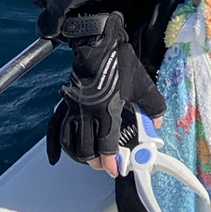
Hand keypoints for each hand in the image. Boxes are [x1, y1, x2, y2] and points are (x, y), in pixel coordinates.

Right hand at [46, 12, 165, 177]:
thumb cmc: (119, 61)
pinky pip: (55, 128)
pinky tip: (55, 157)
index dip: (111, 161)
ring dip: (79, 156)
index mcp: (106, 110)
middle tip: (105, 164)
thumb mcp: (142, 83)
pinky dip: (53, 146)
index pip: (106, 146)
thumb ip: (153, 105)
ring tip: (89, 159)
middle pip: (86, 149)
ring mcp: (73, 109)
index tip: (116, 169)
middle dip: (95, 162)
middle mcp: (87, 113)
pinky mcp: (66, 103)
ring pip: (70, 143)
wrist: (97, 42)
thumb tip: (157, 123)